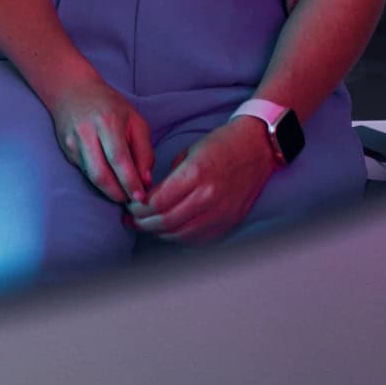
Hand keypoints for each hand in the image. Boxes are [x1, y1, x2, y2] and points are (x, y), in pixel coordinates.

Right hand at [44, 76, 153, 205]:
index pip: (119, 159)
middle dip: (118, 194)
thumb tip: (145, 180)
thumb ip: (144, 150)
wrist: (71, 89)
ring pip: (91, 177)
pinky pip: (84, 171)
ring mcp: (72, 142)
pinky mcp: (66, 149)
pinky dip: (99, 180)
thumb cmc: (109, 104)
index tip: (141, 198)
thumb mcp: (135, 120)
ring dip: (109, 191)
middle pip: (101, 174)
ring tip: (123, 194)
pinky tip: (109, 178)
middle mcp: (86, 133)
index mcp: (107, 122)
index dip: (130, 182)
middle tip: (132, 201)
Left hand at [127, 116, 274, 244]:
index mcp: (195, 174)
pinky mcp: (230, 222)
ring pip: (181, 234)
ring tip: (146, 226)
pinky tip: (169, 231)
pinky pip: (199, 239)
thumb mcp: (188, 153)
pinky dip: (180, 238)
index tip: (128, 205)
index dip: (137, 208)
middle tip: (130, 219)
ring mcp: (221, 212)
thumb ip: (169, 178)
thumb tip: (148, 198)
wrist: (257, 149)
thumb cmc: (221, 145)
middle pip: (166, 221)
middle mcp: (208, 196)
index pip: (157, 202)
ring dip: (158, 233)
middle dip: (142, 223)